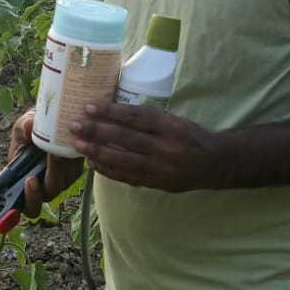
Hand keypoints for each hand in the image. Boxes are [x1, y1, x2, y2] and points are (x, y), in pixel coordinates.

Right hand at [8, 108, 83, 217]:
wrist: (49, 121)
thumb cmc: (30, 129)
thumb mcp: (23, 126)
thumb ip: (24, 128)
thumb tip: (28, 126)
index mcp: (24, 182)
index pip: (28, 205)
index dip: (30, 198)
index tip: (30, 180)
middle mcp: (43, 186)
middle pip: (50, 193)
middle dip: (50, 174)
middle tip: (50, 154)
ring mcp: (61, 180)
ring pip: (64, 182)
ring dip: (62, 164)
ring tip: (59, 144)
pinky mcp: (75, 171)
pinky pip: (74, 171)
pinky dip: (71, 160)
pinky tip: (68, 143)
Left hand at [69, 102, 219, 191]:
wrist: (215, 164)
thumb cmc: (191, 136)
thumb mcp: (175, 120)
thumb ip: (150, 118)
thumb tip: (114, 111)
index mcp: (170, 127)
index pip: (136, 117)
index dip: (111, 112)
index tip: (90, 106)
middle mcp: (165, 148)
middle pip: (125, 139)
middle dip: (97, 131)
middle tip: (75, 125)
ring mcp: (160, 168)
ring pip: (123, 160)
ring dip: (97, 152)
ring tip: (78, 145)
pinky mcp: (156, 183)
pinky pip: (127, 177)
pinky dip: (108, 170)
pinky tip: (93, 163)